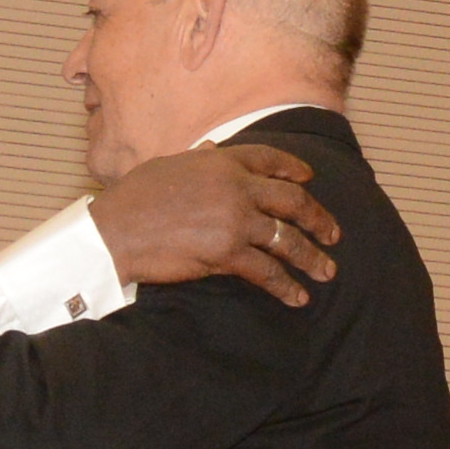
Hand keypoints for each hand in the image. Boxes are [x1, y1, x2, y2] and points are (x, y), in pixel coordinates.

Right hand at [93, 144, 338, 304]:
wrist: (115, 231)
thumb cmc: (132, 199)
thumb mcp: (168, 165)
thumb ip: (197, 160)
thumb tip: (212, 151)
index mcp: (221, 162)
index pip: (269, 160)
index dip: (294, 169)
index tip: (310, 179)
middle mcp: (235, 187)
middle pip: (291, 200)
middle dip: (318, 218)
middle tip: (334, 233)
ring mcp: (233, 220)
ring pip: (286, 239)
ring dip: (312, 256)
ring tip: (327, 270)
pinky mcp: (226, 253)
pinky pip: (266, 271)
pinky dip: (285, 286)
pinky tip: (298, 297)